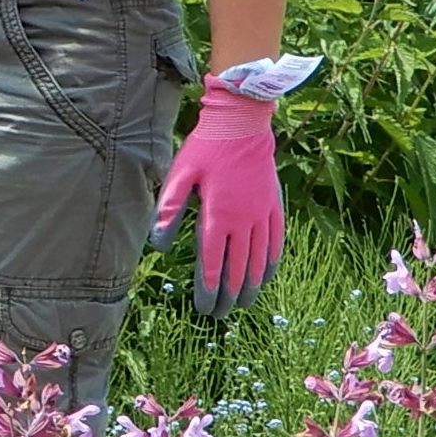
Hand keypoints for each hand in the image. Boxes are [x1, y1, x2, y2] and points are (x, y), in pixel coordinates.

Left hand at [149, 76, 282, 316]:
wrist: (242, 123)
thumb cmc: (205, 148)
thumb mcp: (179, 176)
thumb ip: (169, 210)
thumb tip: (158, 244)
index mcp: (218, 215)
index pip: (212, 262)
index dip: (208, 288)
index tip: (204, 307)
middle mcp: (244, 220)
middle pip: (236, 268)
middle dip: (227, 294)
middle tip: (219, 314)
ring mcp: (262, 214)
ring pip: (259, 260)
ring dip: (249, 285)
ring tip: (241, 303)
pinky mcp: (274, 206)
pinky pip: (276, 242)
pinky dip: (271, 263)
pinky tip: (265, 277)